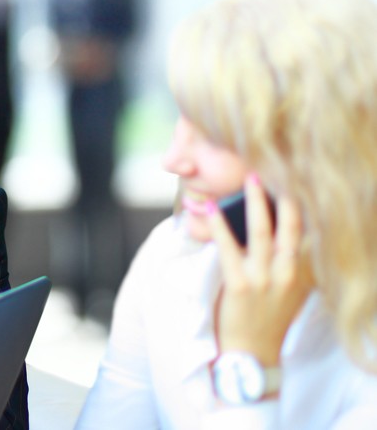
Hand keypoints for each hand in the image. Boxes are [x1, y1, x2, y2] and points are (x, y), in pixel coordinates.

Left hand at [207, 174, 314, 366]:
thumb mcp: (294, 290)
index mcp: (302, 273)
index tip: (302, 178)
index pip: (309, 232)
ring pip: (261, 232)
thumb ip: (296, 263)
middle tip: (278, 168)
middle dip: (285, 195)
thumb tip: (296, 231)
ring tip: (250, 179)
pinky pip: (229, 249)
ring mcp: (264, 279)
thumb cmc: (269, 318)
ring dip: (254, 203)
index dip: (307, 204)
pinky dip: (220, 227)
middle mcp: (288, 274)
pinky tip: (212, 210)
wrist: (252, 353)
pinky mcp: (239, 285)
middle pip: (291, 226)